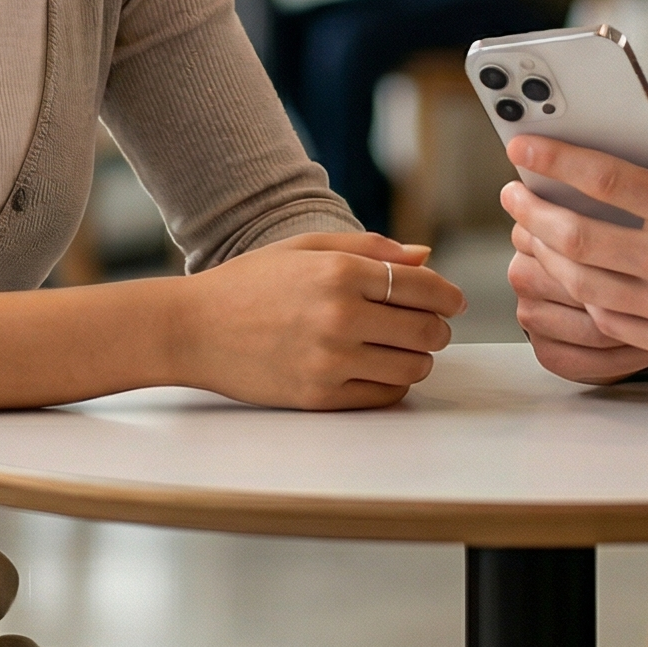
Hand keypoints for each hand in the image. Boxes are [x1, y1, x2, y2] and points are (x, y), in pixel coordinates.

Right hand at [176, 231, 466, 409]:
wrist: (194, 329)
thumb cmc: (250, 282)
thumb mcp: (307, 248)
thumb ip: (370, 249)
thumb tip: (424, 258)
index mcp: (339, 272)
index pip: (422, 287)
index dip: (448, 295)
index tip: (453, 300)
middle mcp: (340, 317)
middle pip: (425, 330)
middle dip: (437, 327)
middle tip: (430, 325)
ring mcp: (330, 362)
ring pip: (412, 368)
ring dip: (419, 358)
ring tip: (403, 347)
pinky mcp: (319, 398)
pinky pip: (383, 396)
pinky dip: (393, 384)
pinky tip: (379, 368)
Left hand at [502, 94, 647, 371]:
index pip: (605, 180)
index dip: (555, 161)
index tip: (522, 147)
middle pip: (580, 235)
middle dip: (533, 210)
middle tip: (512, 192)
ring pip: (585, 282)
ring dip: (547, 255)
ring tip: (529, 232)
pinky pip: (611, 321)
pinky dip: (581, 296)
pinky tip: (571, 274)